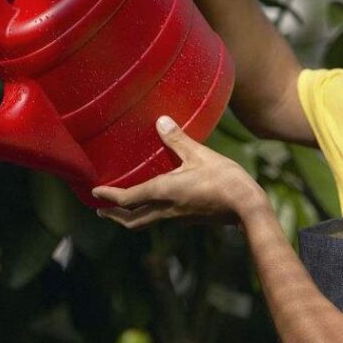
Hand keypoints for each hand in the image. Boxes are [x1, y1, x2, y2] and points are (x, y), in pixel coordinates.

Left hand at [92, 116, 265, 228]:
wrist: (248, 208)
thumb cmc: (225, 180)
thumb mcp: (200, 155)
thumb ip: (178, 139)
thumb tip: (161, 120)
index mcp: (164, 192)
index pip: (127, 199)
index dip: (108, 196)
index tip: (94, 193)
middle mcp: (167, 209)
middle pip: (133, 221)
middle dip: (115, 216)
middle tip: (101, 211)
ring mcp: (179, 217)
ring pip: (147, 222)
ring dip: (130, 217)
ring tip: (122, 210)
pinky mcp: (190, 218)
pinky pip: (162, 218)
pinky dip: (150, 213)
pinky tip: (157, 204)